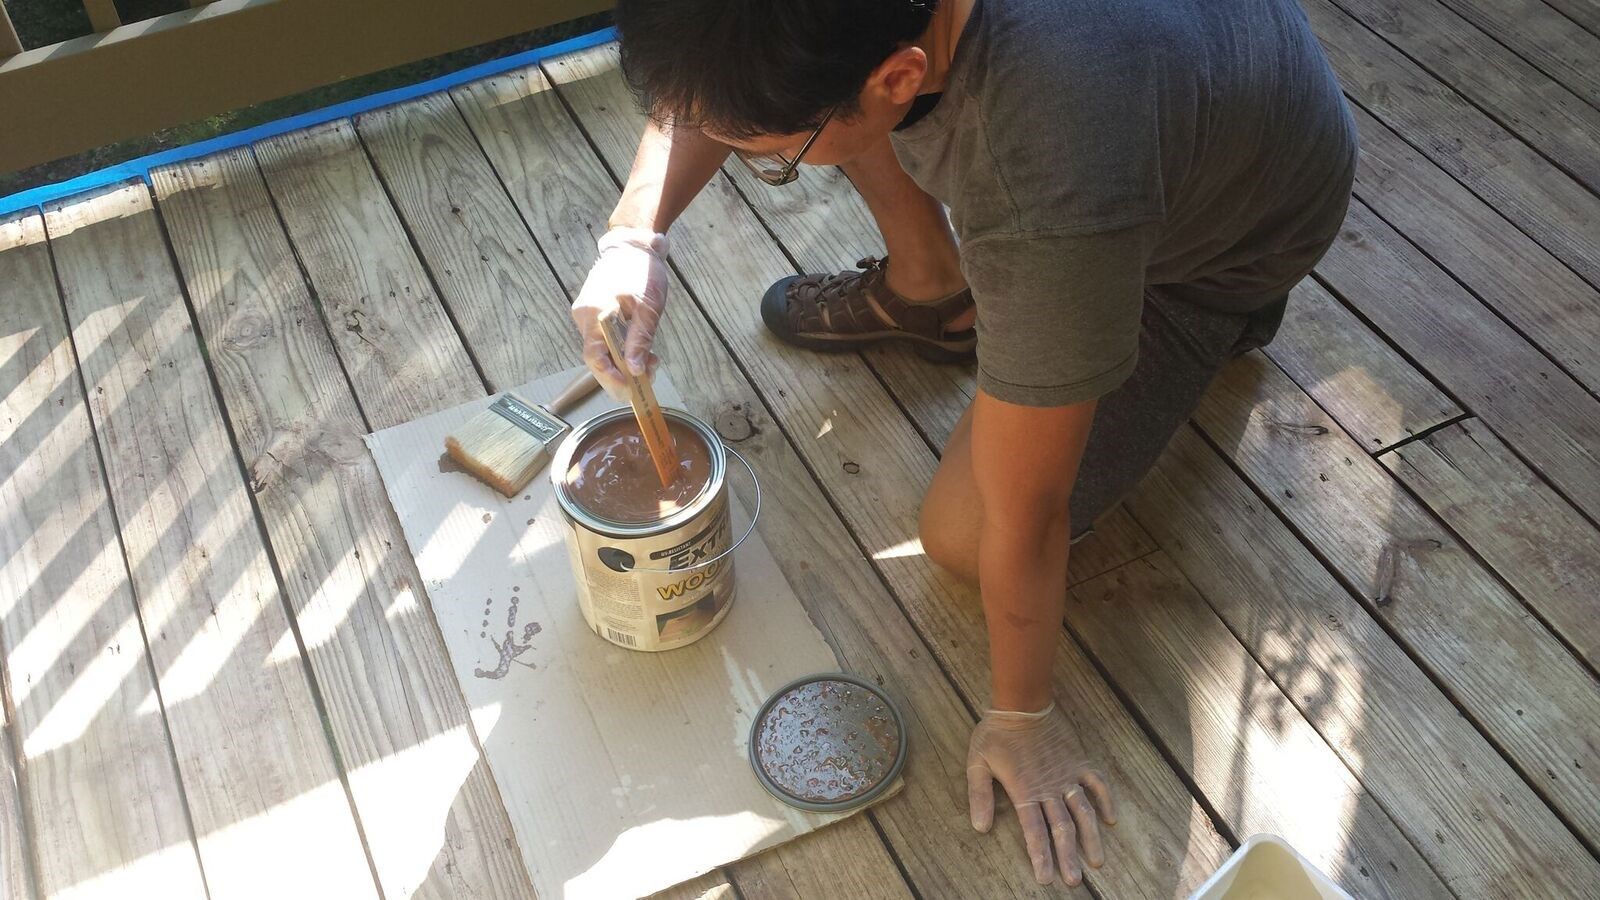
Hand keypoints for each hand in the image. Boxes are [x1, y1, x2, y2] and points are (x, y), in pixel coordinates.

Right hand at [571, 227, 669, 398]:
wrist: (633, 247)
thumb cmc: (642, 272)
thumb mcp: (648, 308)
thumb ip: (640, 340)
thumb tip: (635, 370)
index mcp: (596, 313)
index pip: (595, 357)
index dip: (611, 378)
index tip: (630, 390)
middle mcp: (584, 316)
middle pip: (596, 358)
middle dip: (620, 375)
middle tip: (646, 382)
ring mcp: (586, 315)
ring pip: (600, 350)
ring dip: (622, 363)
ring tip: (650, 363)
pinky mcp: (592, 313)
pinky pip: (602, 340)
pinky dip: (619, 350)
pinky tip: (639, 352)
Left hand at [967, 702, 1116, 884]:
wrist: (1021, 703)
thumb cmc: (995, 734)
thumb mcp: (977, 763)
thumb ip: (980, 796)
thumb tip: (980, 827)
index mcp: (1024, 790)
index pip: (1034, 831)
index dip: (1041, 856)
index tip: (1046, 878)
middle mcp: (1049, 787)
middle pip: (1061, 828)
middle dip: (1067, 857)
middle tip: (1073, 881)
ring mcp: (1067, 775)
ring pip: (1083, 812)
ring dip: (1090, 838)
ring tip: (1097, 862)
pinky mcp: (1079, 761)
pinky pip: (1097, 784)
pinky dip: (1106, 801)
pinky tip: (1111, 820)